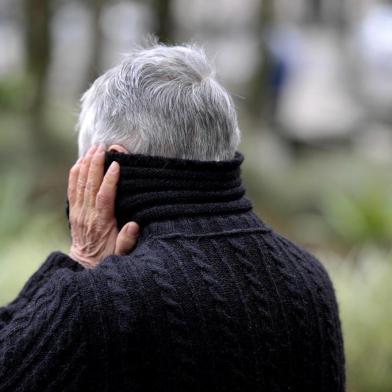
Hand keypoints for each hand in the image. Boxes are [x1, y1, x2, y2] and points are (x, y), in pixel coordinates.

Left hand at [67, 144, 139, 267]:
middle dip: (95, 164)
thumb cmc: (107, 256)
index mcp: (101, 223)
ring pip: (79, 183)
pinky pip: (72, 188)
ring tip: (93, 148)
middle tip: (102, 147)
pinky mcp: (73, 211)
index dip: (110, 180)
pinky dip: (75, 173)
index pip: (104, 197)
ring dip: (86, 164)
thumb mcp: (121, 254)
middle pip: (89, 185)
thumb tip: (134, 225)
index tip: (116, 164)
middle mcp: (87, 215)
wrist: (86, 264)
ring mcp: (78, 212)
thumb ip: (127, 241)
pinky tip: (80, 161)